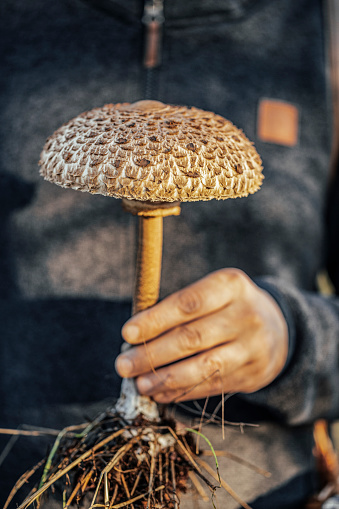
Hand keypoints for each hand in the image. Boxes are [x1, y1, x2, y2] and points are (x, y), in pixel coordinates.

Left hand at [115, 269, 287, 402]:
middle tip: (123, 365)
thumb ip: (179, 308)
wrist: (277, 328)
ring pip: (203, 367)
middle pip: (192, 338)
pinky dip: (182, 391)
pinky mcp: (252, 375)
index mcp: (231, 285)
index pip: (189, 303)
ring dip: (165, 378)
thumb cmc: (227, 306)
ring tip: (139, 384)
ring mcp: (252, 347)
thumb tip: (134, 337)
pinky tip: (160, 393)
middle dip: (152, 354)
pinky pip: (212, 386)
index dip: (156, 320)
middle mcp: (246, 315)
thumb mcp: (213, 292)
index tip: (127, 333)